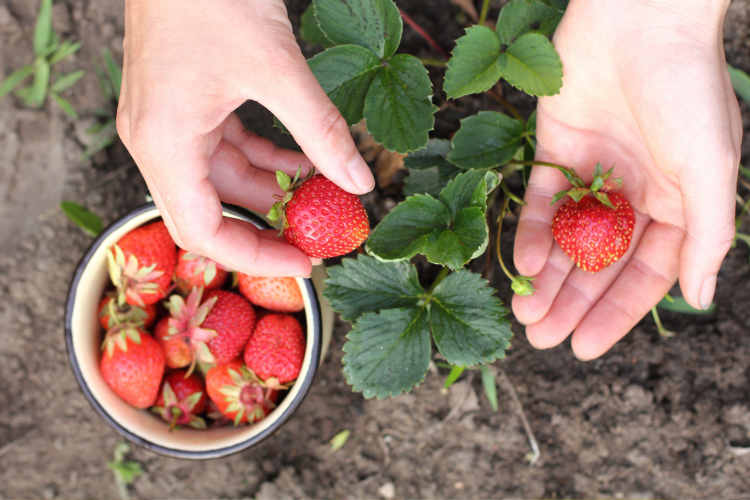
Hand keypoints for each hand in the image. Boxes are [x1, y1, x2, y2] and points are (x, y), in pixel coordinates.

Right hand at [116, 0, 374, 276]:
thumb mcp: (277, 68)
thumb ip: (320, 130)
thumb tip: (359, 181)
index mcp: (163, 143)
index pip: (203, 232)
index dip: (255, 258)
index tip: (305, 265)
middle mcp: (156, 140)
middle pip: (210, 212)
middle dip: (266, 228)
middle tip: (317, 239)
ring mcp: (168, 122)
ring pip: (221, 181)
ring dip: (270, 191)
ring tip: (321, 198)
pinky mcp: (185, 104)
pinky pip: (225, 150)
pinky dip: (264, 160)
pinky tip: (302, 161)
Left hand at [511, 0, 742, 358]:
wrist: (639, 18)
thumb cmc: (686, 92)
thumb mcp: (709, 171)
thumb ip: (705, 237)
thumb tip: (700, 299)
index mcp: (676, 204)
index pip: (643, 275)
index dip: (615, 314)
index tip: (585, 349)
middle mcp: (634, 194)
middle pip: (598, 264)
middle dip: (571, 304)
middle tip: (541, 341)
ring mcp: (594, 173)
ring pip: (567, 239)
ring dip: (547, 278)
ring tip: (526, 316)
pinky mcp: (557, 149)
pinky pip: (542, 201)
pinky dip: (533, 231)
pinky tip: (523, 264)